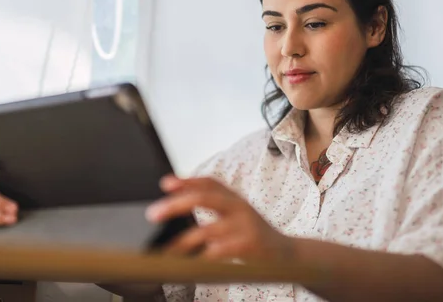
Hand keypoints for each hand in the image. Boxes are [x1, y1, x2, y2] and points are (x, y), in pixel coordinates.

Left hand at [146, 175, 294, 261]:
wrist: (288, 254)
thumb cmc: (255, 234)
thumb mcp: (237, 214)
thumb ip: (215, 207)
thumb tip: (178, 203)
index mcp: (235, 198)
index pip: (209, 183)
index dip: (187, 180)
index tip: (165, 183)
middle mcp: (239, 207)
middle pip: (204, 198)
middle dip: (176, 204)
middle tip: (154, 213)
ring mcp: (245, 226)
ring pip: (208, 230)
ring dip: (183, 241)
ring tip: (168, 251)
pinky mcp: (249, 246)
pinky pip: (221, 251)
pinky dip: (204, 257)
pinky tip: (192, 262)